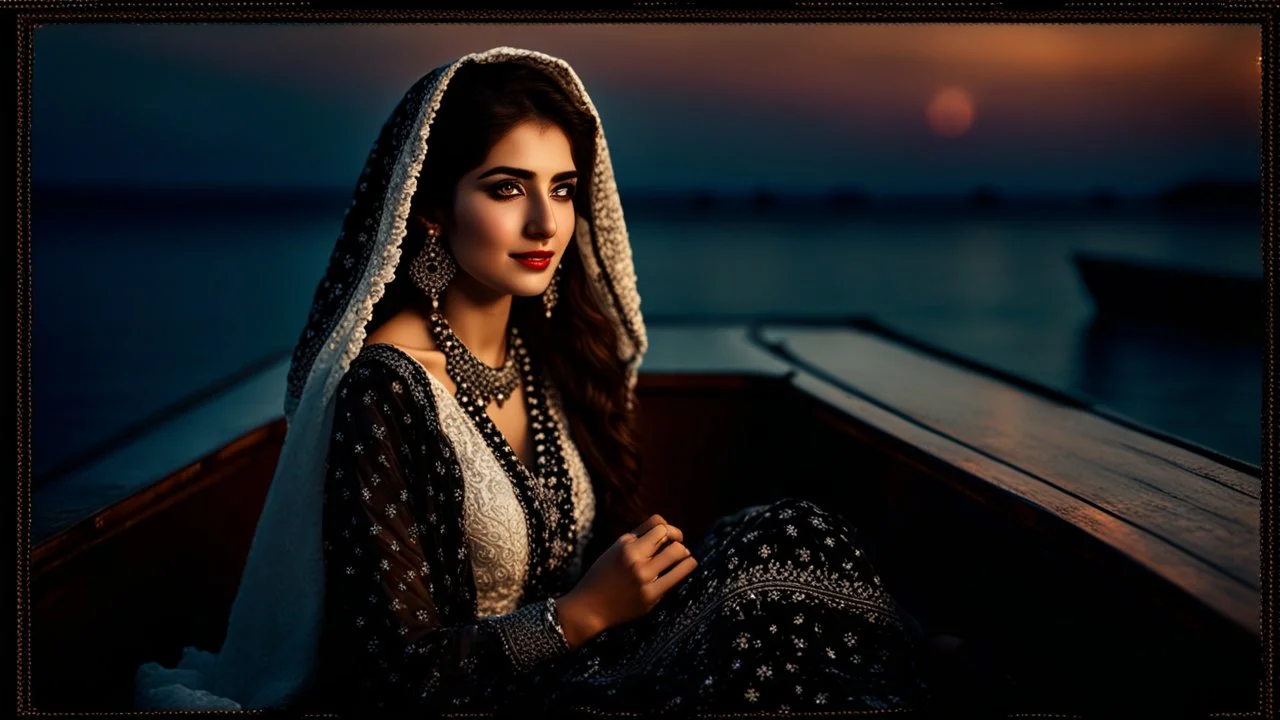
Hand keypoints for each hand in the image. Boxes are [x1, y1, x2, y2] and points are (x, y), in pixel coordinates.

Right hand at [561, 514, 697, 638]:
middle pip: (668, 534)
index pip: (658, 523)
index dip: (669, 528)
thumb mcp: (615, 550)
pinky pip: (678, 575)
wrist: (589, 607)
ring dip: (684, 553)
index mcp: (625, 543)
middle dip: (678, 538)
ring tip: (684, 557)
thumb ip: (637, 538)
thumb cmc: (604, 576)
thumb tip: (665, 527)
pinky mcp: (650, 595)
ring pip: (677, 551)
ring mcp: (643, 576)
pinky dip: (687, 566)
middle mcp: (633, 556)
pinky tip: (688, 566)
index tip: (671, 537)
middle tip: (679, 548)